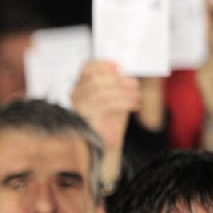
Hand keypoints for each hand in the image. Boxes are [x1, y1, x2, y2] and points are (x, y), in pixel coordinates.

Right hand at [70, 60, 138, 188]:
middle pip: (97, 79)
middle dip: (119, 80)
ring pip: (102, 91)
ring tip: (137, 96)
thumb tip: (122, 71)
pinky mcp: (85, 119)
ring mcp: (78, 108)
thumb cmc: (109, 122)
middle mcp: (75, 97)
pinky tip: (134, 105)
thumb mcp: (114, 99)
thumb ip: (115, 85)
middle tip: (135, 84)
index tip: (118, 66)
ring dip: (124, 92)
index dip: (103, 64)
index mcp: (80, 88)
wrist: (104, 148)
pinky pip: (106, 105)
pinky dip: (124, 102)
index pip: (87, 68)